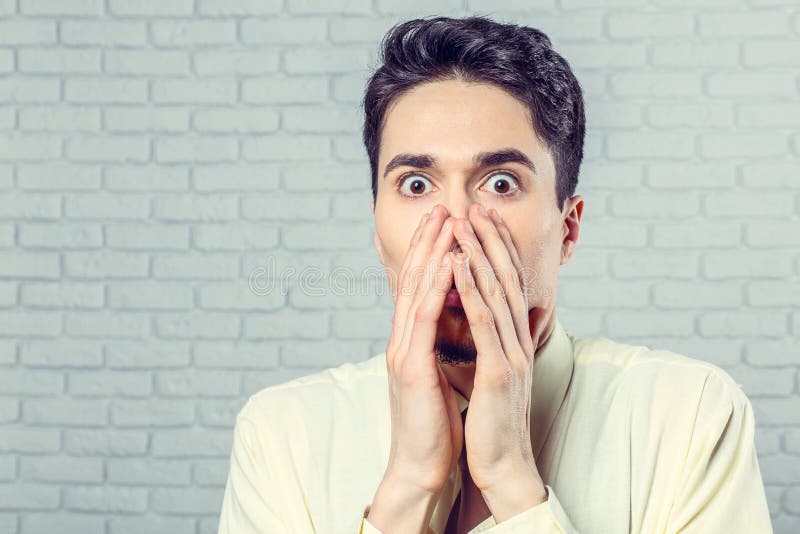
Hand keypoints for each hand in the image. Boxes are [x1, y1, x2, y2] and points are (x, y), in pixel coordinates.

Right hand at [383, 204, 462, 495]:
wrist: (421, 465)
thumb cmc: (434, 423)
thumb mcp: (440, 375)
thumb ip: (441, 347)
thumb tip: (454, 325)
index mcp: (410, 342)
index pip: (420, 288)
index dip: (431, 253)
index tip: (445, 224)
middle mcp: (402, 339)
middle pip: (414, 279)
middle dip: (428, 241)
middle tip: (442, 207)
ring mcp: (402, 350)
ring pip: (417, 290)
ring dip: (432, 252)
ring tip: (445, 221)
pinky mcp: (411, 366)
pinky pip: (424, 318)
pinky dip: (436, 286)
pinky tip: (447, 262)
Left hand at [450, 204, 550, 494]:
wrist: (502, 466)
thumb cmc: (492, 422)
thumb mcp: (492, 375)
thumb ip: (488, 345)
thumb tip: (478, 320)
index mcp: (514, 342)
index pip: (506, 286)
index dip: (496, 250)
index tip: (482, 220)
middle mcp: (518, 341)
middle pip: (505, 279)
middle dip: (490, 240)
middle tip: (477, 206)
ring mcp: (512, 355)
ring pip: (495, 293)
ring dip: (479, 254)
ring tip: (466, 223)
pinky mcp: (500, 372)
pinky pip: (484, 323)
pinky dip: (471, 290)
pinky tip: (459, 265)